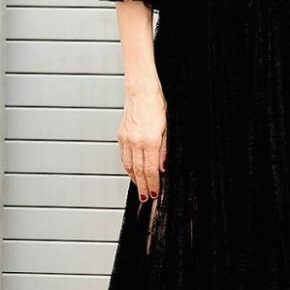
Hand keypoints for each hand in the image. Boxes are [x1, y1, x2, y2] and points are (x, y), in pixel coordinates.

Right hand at [118, 84, 166, 201]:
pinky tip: (132, 172)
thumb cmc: (157, 105)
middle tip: (145, 197)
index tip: (154, 193)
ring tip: (139, 189)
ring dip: (134, 179)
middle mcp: (135, 142)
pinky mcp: (121, 136)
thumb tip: (162, 167)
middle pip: (138, 171)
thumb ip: (165, 150)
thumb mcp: (168, 128)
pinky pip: (124, 157)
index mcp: (149, 140)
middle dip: (142, 186)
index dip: (152, 183)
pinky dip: (128, 167)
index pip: (150, 169)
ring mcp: (126, 139)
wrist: (141, 91)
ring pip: (129, 166)